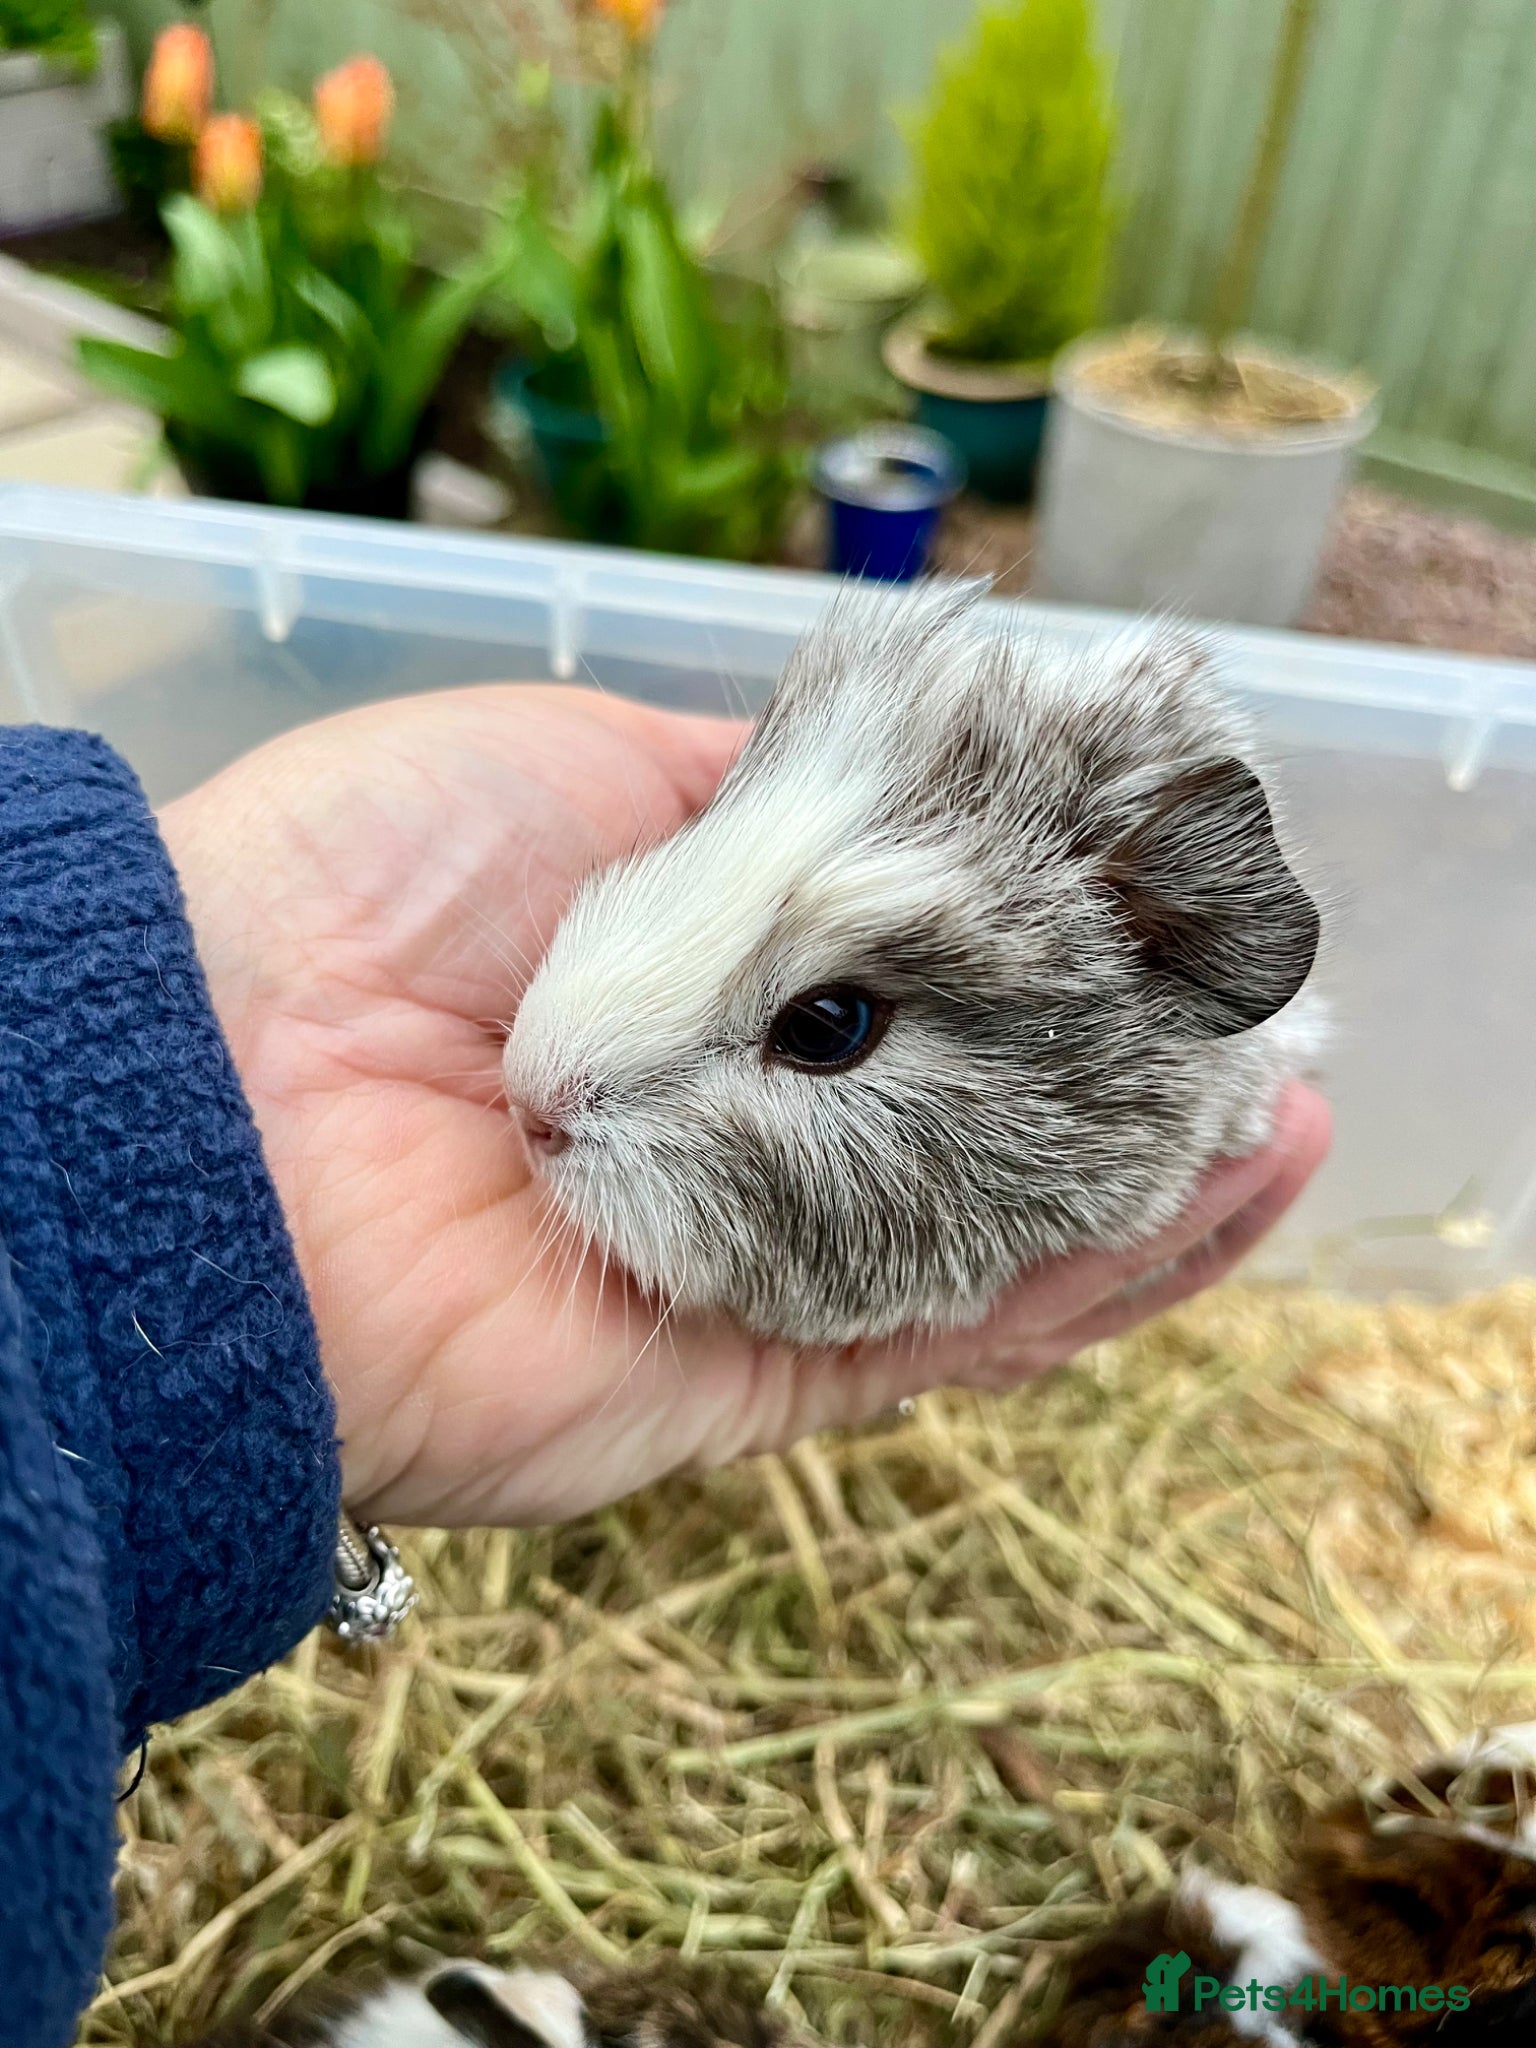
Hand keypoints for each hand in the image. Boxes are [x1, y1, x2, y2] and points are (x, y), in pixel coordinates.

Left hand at [160, 686, 1330, 1526]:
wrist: (213, 1085)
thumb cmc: (372, 882)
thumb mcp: (590, 768)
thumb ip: (755, 807)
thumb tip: (896, 802)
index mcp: (698, 989)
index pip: (912, 983)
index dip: (1045, 947)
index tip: (1168, 889)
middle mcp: (735, 1130)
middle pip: (971, 1122)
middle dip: (1123, 1077)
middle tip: (1267, 1012)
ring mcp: (752, 1259)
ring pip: (995, 1242)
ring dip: (1154, 1185)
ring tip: (1291, 1113)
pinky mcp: (750, 1376)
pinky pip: (953, 1340)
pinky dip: (1095, 1284)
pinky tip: (1218, 1201)